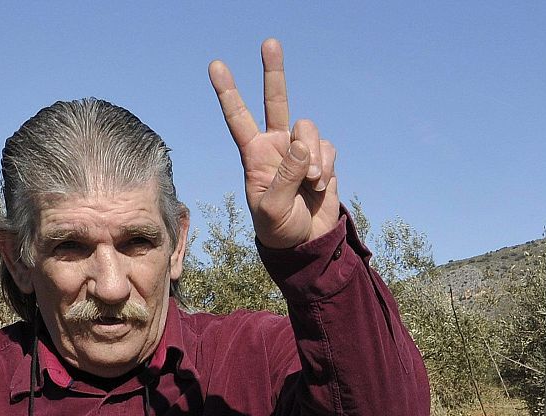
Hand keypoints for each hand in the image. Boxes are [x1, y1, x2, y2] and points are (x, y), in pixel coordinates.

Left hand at [209, 39, 339, 250]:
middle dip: (273, 72)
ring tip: (311, 182)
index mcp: (254, 155)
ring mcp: (300, 151)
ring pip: (308, 130)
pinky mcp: (322, 159)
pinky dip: (327, 166)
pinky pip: (328, 148)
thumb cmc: (279, 228)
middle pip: (275, 101)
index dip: (228, 93)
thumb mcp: (273, 208)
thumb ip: (285, 175)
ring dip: (313, 156)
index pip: (238, 119)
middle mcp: (276, 146)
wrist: (306, 243)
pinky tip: (319, 185)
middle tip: (269, 43)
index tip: (216, 66)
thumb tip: (301, 144)